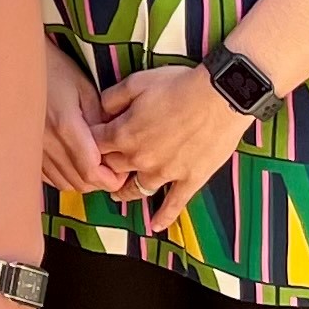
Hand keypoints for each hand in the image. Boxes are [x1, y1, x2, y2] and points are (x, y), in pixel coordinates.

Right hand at [40, 46, 125, 198]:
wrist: (16, 64)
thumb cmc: (53, 69)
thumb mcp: (85, 88)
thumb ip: (101, 120)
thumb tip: (114, 146)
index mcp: (66, 126)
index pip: (91, 171)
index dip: (111, 178)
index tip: (122, 169)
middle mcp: (47, 143)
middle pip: (79, 182)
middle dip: (101, 180)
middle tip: (113, 165)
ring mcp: (34, 149)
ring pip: (65, 183)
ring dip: (83, 179)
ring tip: (93, 162)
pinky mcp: (26, 150)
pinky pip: (49, 177)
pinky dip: (65, 175)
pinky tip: (72, 160)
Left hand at [94, 64, 253, 230]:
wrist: (219, 98)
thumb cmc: (178, 86)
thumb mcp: (137, 83)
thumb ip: (112, 98)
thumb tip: (100, 110)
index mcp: (123, 134)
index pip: (94, 145)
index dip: (88, 142)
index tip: (89, 142)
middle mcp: (140, 158)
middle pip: (112, 169)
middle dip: (104, 167)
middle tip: (102, 167)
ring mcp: (165, 173)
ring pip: (137, 189)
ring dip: (124, 192)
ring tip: (118, 194)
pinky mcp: (189, 180)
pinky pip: (174, 204)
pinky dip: (164, 216)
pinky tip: (156, 226)